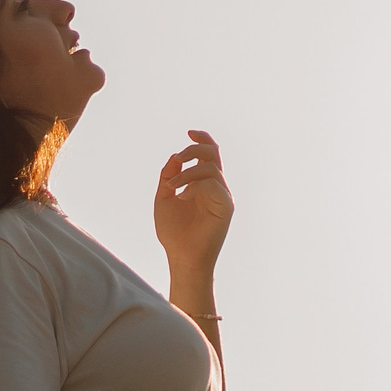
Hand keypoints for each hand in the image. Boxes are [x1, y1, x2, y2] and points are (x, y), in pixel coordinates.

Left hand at [152, 130, 231, 288]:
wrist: (181, 257)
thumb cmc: (173, 232)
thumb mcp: (164, 197)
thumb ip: (169, 176)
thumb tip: (176, 156)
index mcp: (204, 184)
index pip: (210, 154)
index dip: (202, 139)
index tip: (189, 132)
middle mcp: (216, 187)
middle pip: (213, 154)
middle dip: (194, 150)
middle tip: (178, 159)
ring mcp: (222, 197)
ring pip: (211, 168)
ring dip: (187, 173)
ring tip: (172, 186)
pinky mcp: (226, 207)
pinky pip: (213, 184)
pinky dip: (195, 185)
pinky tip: (182, 197)